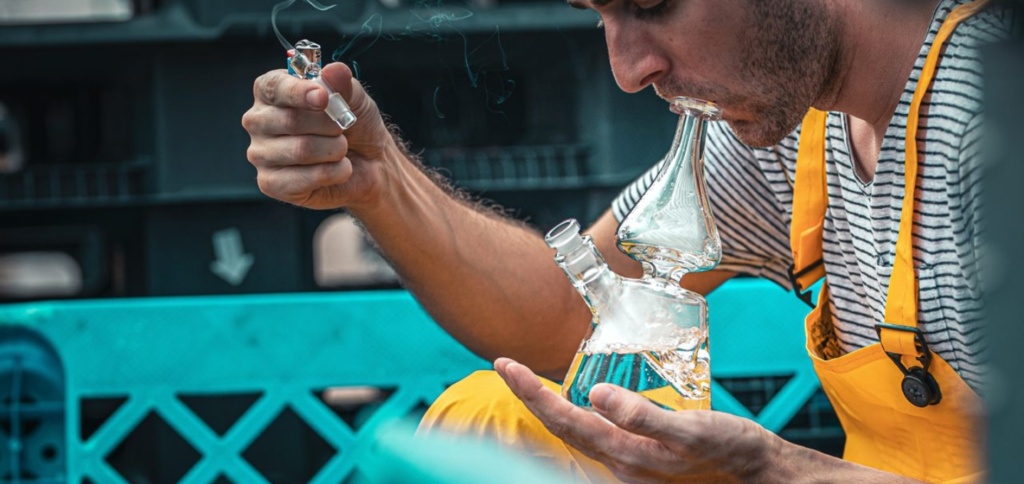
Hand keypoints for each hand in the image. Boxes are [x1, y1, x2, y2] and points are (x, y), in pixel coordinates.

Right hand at [242, 63, 396, 209]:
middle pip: (290, 120)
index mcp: (271, 92)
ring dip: (335, 150)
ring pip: (301, 150)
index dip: (299, 92)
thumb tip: (334, 70)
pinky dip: (333, 173)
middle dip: (329, 126)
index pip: (273, 87)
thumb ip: (343, 84)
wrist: (371, 164)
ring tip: (341, 149)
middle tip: (343, 129)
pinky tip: (337, 170)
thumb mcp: (355, 99)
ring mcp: (260, 154)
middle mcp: (258, 121)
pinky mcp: (270, 183)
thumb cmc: (355, 126)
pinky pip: (303, 179)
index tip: (323, 97)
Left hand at [493, 357, 782, 482]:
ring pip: (577, 434)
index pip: (564, 419)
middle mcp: (618, 464)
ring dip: (549, 407)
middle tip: (506, 365)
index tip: (505, 364)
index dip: (531, 392)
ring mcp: (628, 466)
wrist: (758, 476)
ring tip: (529, 381)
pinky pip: (597, 437)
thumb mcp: (691, 431)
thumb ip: (644, 417)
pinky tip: (580, 402)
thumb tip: (597, 394)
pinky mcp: (641, 461)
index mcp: (624, 454)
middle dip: (531, 396)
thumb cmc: (730, 452)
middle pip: (562, 427)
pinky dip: (577, 416)